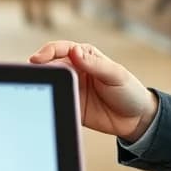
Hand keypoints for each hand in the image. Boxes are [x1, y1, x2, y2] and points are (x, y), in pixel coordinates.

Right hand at [30, 41, 157, 141]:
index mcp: (84, 56)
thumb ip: (95, 64)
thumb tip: (74, 51)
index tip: (37, 59)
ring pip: (49, 84)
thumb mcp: (116, 74)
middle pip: (49, 66)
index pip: (60, 50)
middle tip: (33, 77)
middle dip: (39, 70)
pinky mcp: (70, 107)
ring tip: (36, 90)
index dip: (47, 52)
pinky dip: (48, 103)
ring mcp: (71, 89)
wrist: (137, 120)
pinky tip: (43, 106)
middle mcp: (74, 71)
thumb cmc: (129, 91)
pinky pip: (55, 103)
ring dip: (42, 85)